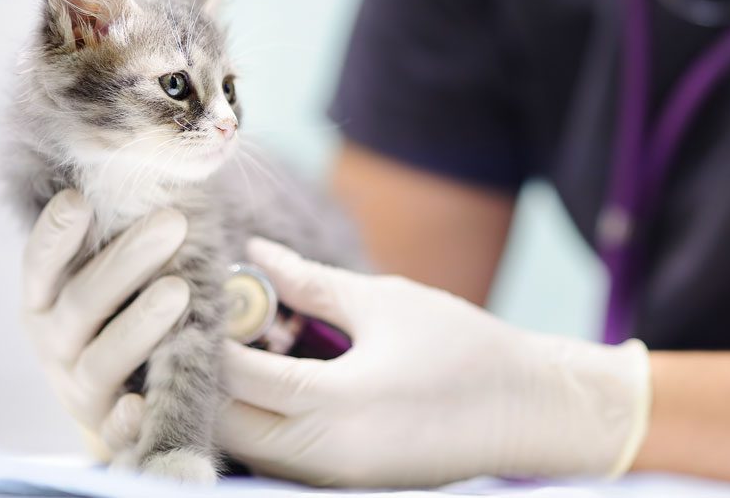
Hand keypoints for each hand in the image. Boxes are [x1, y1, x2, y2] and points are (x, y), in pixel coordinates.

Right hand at [21, 189, 189, 458]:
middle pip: (83, 301)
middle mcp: (54, 342)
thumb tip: (166, 179)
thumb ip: (123, 236)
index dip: (56, 233)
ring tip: (179, 291)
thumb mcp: (114, 275)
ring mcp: (79, 386)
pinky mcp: (108, 427)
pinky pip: (115, 426)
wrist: (126, 391)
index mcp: (46, 299)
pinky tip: (140, 404)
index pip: (41, 263)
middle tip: (172, 221)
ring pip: (103, 359)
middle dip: (128, 260)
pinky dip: (124, 418)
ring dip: (139, 325)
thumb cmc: (122, 311)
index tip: (79, 200)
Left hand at [218, 239, 651, 487]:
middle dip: (210, 380)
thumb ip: (311, 283)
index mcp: (337, 405)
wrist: (529, 410)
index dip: (210, 338)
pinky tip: (276, 384)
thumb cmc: (464, 348)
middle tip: (213, 328)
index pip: (238, 379)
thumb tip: (256, 255)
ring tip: (244, 351)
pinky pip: (283, 459)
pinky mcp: (350, 484)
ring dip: (235, 405)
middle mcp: (327, 456)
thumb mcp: (386, 303)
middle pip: (230, 427)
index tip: (201, 299)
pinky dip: (266, 424)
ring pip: (252, 449)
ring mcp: (337, 479)